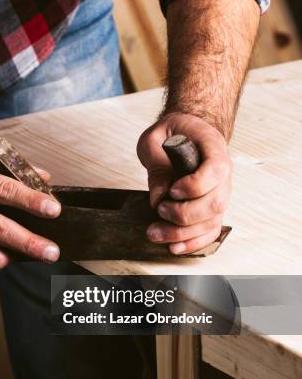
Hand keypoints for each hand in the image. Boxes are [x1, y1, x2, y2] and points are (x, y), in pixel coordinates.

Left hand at [137, 112, 231, 253]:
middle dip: (184, 214)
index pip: (216, 170)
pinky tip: (174, 246)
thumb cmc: (173, 132)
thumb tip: (159, 196)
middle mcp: (223, 173)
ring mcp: (220, 192)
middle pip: (215, 202)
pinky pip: (210, 230)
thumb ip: (157, 164)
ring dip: (183, 233)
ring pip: (211, 220)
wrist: (187, 132)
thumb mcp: (155, 137)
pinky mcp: (212, 207)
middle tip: (160, 210)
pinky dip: (193, 242)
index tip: (172, 191)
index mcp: (213, 147)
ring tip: (156, 232)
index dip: (195, 186)